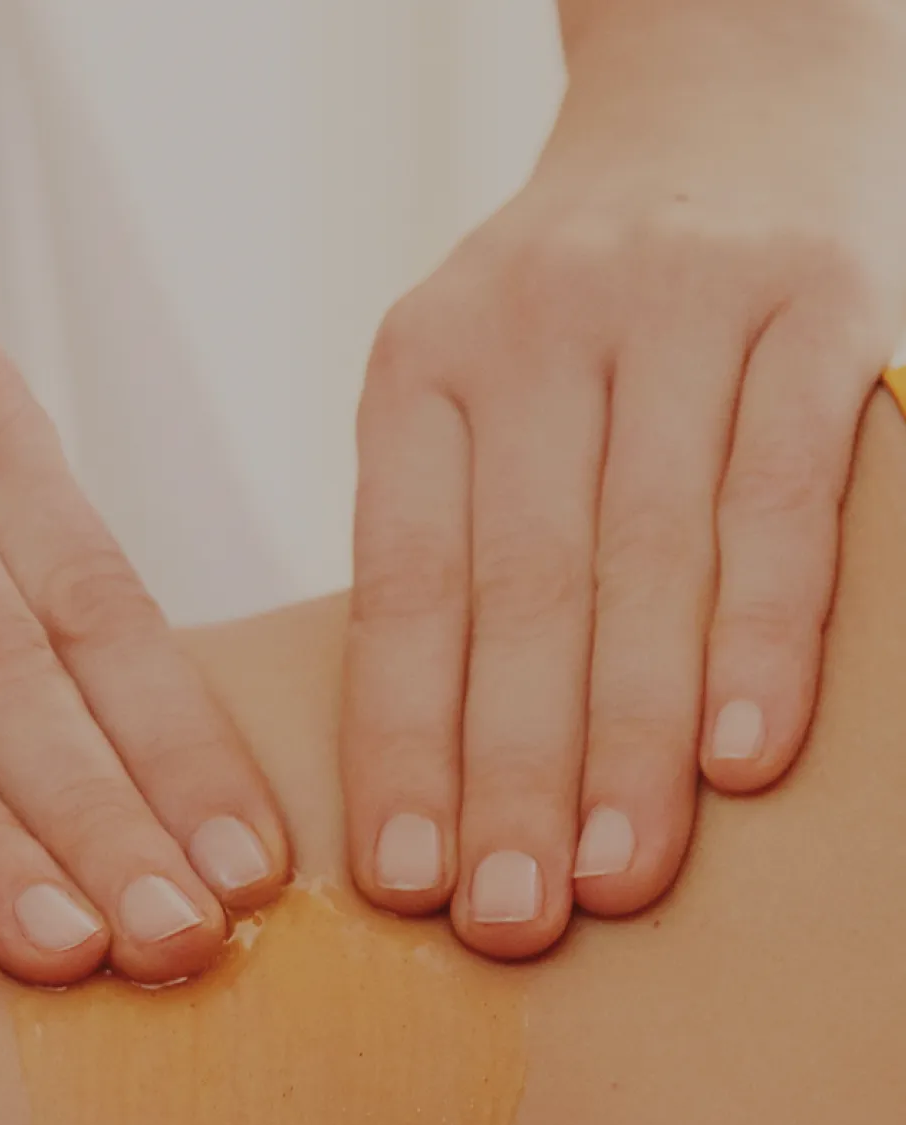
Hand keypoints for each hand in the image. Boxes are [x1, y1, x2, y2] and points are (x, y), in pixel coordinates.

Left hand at [344, 2, 905, 956]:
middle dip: (510, 772)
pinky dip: (765, 635)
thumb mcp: (467, 389)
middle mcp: (534, 331)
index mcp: (421, 368)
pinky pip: (786, 494)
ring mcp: (677, 311)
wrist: (711, 112)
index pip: (402, 585)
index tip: (402, 879)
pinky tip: (741, 761)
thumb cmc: (569, 312)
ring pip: (648, 557)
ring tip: (614, 877)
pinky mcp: (813, 308)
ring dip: (630, 738)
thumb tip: (437, 755)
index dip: (402, 740)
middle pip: (518, 590)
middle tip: (507, 922)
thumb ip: (448, 536)